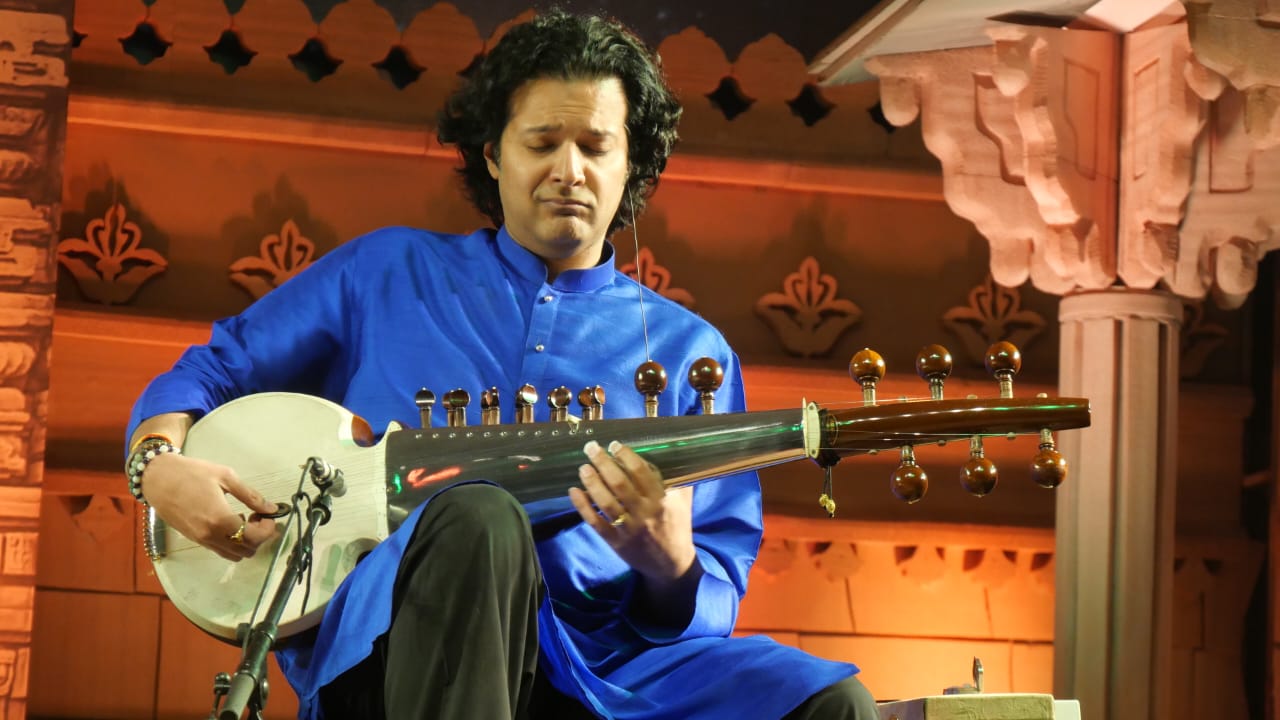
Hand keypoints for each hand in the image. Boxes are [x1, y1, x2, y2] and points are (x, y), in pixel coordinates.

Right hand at [141, 453, 278, 561]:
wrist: (157, 478)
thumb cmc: (192, 473)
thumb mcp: (226, 477)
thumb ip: (250, 495)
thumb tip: (271, 508)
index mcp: (219, 520)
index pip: (253, 538)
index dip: (267, 530)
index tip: (269, 516)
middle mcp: (210, 536)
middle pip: (245, 551)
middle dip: (258, 537)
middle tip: (258, 517)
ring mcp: (200, 540)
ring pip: (232, 555)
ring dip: (245, 542)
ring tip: (244, 519)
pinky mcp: (194, 539)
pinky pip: (219, 549)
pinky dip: (231, 542)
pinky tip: (230, 521)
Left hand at [569, 440, 695, 586]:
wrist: (671, 564)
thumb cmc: (677, 525)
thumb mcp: (682, 499)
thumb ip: (675, 476)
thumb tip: (666, 449)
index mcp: (662, 500)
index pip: (641, 472)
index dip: (626, 456)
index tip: (614, 445)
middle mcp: (645, 513)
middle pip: (620, 484)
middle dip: (603, 463)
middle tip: (591, 448)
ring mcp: (629, 529)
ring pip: (606, 503)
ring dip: (592, 483)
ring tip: (583, 468)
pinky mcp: (616, 542)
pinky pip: (596, 522)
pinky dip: (583, 506)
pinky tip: (574, 491)